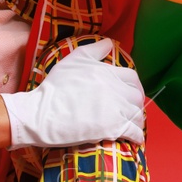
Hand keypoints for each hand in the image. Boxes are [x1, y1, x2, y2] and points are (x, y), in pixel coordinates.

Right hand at [0, 39, 145, 148]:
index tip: (130, 92)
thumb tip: (110, 43)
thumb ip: (94, 50)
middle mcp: (116, 89)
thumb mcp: (73, 60)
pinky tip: (134, 138)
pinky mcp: (114, 129)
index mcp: (108, 72)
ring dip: (137, 120)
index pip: (132, 77)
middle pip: (137, 97)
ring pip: (138, 115)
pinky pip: (135, 132)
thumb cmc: (55, 86)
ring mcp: (116, 110)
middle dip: (136, 103)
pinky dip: (137, 135)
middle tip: (130, 110)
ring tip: (132, 124)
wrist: (43, 113)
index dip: (133, 86)